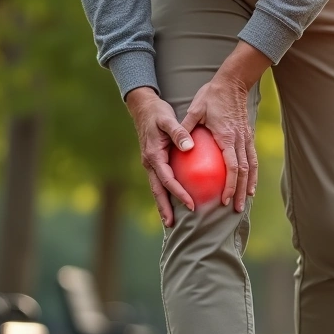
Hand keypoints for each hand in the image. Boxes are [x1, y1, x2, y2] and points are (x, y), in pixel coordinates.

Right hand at [126, 87, 194, 227]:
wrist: (143, 108)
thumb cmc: (157, 113)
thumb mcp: (167, 119)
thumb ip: (178, 132)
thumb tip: (189, 147)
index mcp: (153, 156)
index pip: (167, 180)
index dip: (179, 193)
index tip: (191, 204)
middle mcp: (150, 163)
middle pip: (157, 190)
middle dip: (164, 208)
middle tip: (171, 225)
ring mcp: (150, 163)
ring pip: (157, 188)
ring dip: (163, 204)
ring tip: (169, 221)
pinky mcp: (154, 162)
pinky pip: (160, 181)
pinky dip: (165, 192)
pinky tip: (173, 201)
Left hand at [179, 41, 270, 212]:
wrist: (233, 82)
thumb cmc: (211, 96)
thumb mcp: (196, 110)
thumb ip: (187, 128)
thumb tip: (182, 146)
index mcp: (227, 136)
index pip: (232, 166)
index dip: (231, 185)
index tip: (225, 198)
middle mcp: (240, 140)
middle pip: (244, 171)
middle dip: (241, 192)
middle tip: (236, 209)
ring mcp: (246, 138)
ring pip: (251, 167)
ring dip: (249, 185)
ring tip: (246, 201)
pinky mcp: (248, 135)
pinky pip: (252, 158)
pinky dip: (252, 173)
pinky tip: (250, 183)